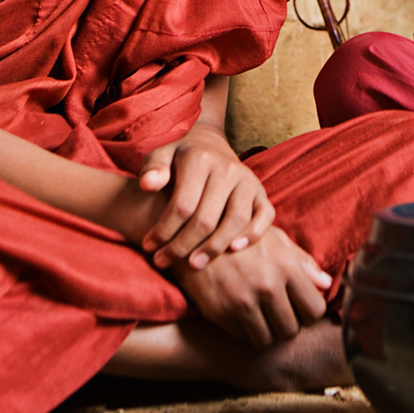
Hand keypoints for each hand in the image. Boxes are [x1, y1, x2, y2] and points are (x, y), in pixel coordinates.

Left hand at [138, 123, 274, 269]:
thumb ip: (152, 169)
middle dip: (182, 245)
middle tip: (163, 261)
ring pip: (236, 220)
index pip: (182, 205)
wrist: (209, 146)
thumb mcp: (160, 157)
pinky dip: (253, 234)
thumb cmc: (179, 160)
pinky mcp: (261, 192)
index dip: (163, 230)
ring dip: (214, 247)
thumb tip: (148, 185)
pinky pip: (265, 216)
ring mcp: (247, 181)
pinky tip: (234, 250)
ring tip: (193, 265)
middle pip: (206, 218)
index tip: (148, 246)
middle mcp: (227, 169)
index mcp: (200, 160)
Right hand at [176, 226, 331, 346]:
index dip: (308, 313)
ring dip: (264, 330)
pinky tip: (237, 310)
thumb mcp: (273, 238)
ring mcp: (242, 301)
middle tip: (277, 314)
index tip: (299, 308)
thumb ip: (302, 262)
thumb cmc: (239, 233)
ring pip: (266, 339)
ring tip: (258, 314)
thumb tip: (326, 284)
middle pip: (290, 330)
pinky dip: (242, 329)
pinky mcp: (219, 313)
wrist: (193, 233)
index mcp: (286, 265)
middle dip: (286, 325)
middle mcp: (267, 286)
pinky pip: (241, 336)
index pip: (314, 310)